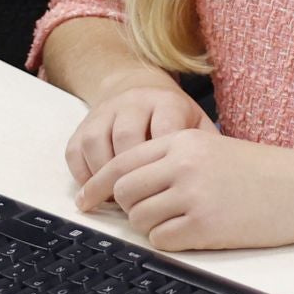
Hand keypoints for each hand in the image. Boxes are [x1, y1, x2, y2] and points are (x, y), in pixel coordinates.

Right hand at [66, 80, 213, 192]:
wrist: (142, 88)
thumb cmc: (177, 121)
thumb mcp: (198, 128)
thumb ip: (205, 154)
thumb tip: (217, 193)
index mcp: (167, 102)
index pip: (162, 133)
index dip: (163, 169)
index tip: (169, 195)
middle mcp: (134, 101)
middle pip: (126, 136)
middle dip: (132, 176)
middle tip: (140, 206)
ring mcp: (106, 109)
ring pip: (96, 141)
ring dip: (104, 177)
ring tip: (116, 203)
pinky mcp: (85, 120)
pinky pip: (75, 148)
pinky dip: (83, 174)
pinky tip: (96, 192)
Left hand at [87, 126, 293, 251]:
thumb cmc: (257, 173)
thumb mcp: (209, 150)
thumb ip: (169, 160)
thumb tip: (125, 186)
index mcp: (180, 140)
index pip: (121, 160)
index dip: (96, 183)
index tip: (84, 199)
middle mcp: (182, 163)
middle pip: (123, 190)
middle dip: (125, 207)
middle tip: (139, 215)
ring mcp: (193, 195)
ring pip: (139, 217)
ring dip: (148, 225)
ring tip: (174, 222)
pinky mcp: (206, 226)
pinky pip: (162, 240)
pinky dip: (167, 241)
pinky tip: (188, 234)